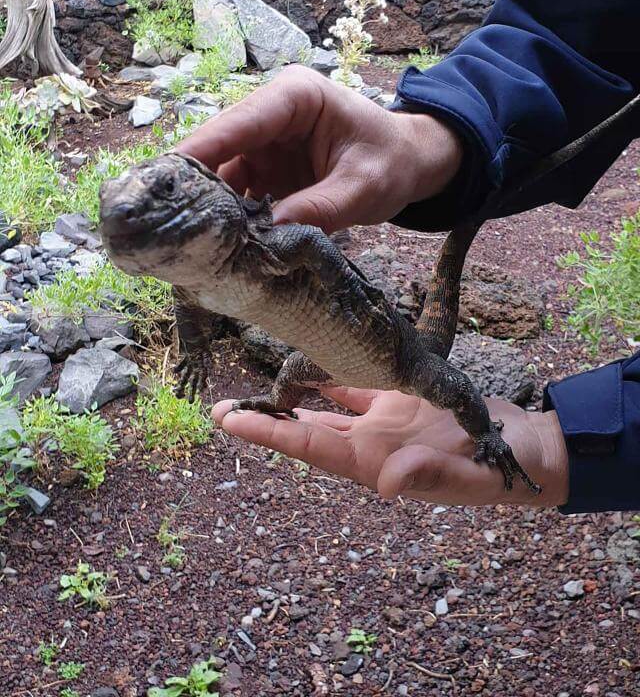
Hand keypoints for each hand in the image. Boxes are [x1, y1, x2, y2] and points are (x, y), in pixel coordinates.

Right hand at [176, 66, 461, 233]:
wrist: (407, 164)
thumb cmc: (392, 162)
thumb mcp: (364, 187)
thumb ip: (321, 208)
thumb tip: (268, 235)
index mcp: (296, 97)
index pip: (240, 122)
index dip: (201, 149)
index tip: (165, 177)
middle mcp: (271, 114)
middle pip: (220, 146)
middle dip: (195, 183)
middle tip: (166, 220)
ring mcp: (264, 142)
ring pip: (221, 172)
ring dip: (208, 205)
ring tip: (185, 239)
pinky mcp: (264, 169)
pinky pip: (235, 191)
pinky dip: (227, 216)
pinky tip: (215, 242)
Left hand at [213, 388, 568, 506]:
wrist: (521, 450)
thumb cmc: (496, 472)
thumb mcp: (468, 478)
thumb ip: (428, 477)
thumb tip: (384, 485)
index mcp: (373, 465)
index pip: (310, 447)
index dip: (269, 433)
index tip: (229, 420)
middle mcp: (367, 443)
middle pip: (304, 428)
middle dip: (264, 418)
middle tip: (219, 407)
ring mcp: (380, 420)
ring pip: (325, 403)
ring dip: (291, 391)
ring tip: (253, 378)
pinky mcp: (397, 396)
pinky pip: (356, 381)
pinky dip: (333, 368)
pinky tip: (311, 349)